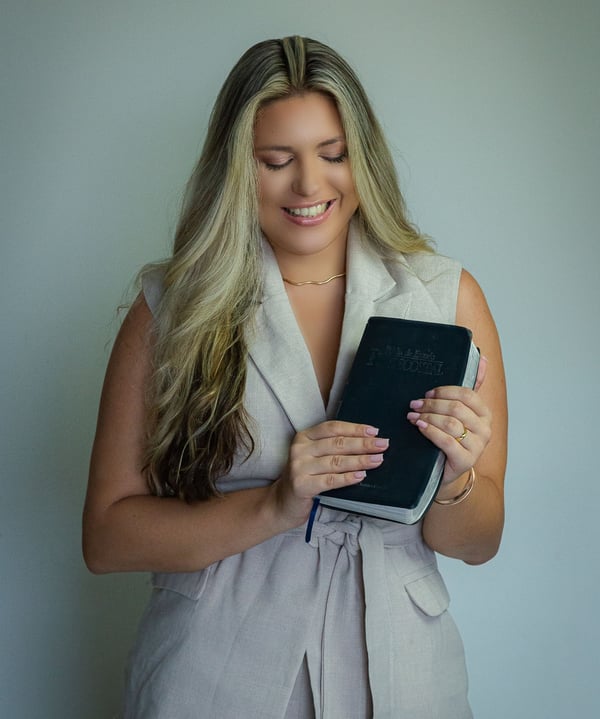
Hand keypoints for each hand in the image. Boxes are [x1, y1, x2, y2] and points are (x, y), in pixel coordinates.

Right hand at [272, 420, 388, 525]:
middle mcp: (300, 449)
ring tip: (377, 459)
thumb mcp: (314, 456)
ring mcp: (299, 467)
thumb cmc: (305, 477)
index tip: (374, 431)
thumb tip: (366, 441)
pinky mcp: (301, 485)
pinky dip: (347, 478)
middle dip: (363, 444)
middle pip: (337, 444)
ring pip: (336, 461)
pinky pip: (330, 480)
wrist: (283, 502)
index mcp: (304, 437)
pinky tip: (361, 476)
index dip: (354, 429)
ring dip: (360, 460)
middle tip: (383, 444)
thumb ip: (332, 447)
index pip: (333, 428)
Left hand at [406, 356, 491, 484]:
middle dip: (432, 405)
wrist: (445, 470)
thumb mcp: (459, 412)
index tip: (427, 393)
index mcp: (484, 414)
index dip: (444, 391)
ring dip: (428, 417)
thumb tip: (482, 358)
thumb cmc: (451, 437)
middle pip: (456, 408)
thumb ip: (470, 386)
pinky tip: (420, 427)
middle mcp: (485, 430)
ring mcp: (477, 446)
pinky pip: (446, 441)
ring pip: (450, 423)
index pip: (466, 394)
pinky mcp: (465, 460)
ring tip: (412, 416)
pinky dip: (430, 431)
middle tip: (414, 404)